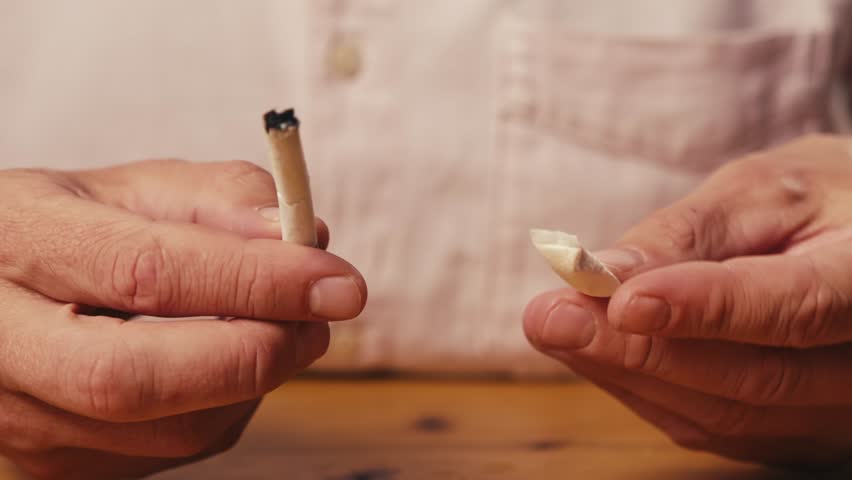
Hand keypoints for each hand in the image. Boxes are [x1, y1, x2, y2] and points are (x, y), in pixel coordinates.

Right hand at [0, 159, 366, 478]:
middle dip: (255, 352)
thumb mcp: (136, 187)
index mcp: (23, 243)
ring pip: (170, 430)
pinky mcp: (56, 466)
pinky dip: (227, 406)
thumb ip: (222, 198)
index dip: (254, 281)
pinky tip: (225, 364)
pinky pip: (174, 451)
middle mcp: (5, 345)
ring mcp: (22, 419)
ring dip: (252, 382)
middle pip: (137, 379)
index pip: (145, 272)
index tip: (336, 282)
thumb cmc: (78, 227)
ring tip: (274, 331)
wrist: (2, 286)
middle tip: (317, 323)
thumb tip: (306, 236)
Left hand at [524, 134, 851, 468]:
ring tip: (554, 326)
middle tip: (548, 316)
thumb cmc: (818, 200)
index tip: (622, 301)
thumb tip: (605, 275)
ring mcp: (836, 414)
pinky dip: (644, 389)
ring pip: (724, 414)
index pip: (795, 308)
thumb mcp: (764, 191)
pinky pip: (713, 428)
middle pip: (750, 378)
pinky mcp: (796, 434)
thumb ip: (691, 233)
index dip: (706, 310)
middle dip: (636, 350)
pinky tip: (594, 352)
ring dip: (625, 373)